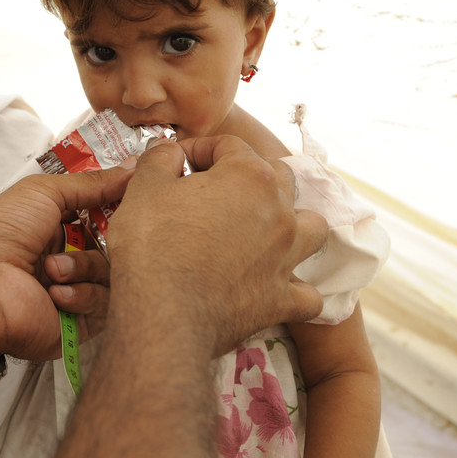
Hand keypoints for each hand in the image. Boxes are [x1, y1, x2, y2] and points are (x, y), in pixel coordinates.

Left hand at [0, 163, 133, 359]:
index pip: (106, 217)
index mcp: (61, 229)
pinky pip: (105, 305)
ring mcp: (78, 291)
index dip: (120, 208)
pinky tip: (54, 294)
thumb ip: (91, 183)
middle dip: (108, 239)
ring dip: (83, 268)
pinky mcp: (81, 323)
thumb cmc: (0, 234)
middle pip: (118, 246)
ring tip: (51, 270)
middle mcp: (72, 259)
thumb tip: (133, 168)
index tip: (135, 197)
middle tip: (89, 235)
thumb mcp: (44, 193)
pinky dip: (80, 295)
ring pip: (114, 275)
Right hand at [105, 135, 325, 355]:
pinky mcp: (281, 299)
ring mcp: (286, 257)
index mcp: (250, 176)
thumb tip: (168, 151)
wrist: (164, 312)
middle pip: (278, 177)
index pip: (229, 145)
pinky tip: (276, 285)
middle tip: (212, 190)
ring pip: (312, 229)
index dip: (198, 149)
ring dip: (293, 223)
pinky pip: (308, 294)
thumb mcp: (144, 187)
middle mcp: (280, 212)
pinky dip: (296, 288)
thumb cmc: (152, 244)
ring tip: (265, 229)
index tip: (176, 162)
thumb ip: (160, 159)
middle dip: (247, 176)